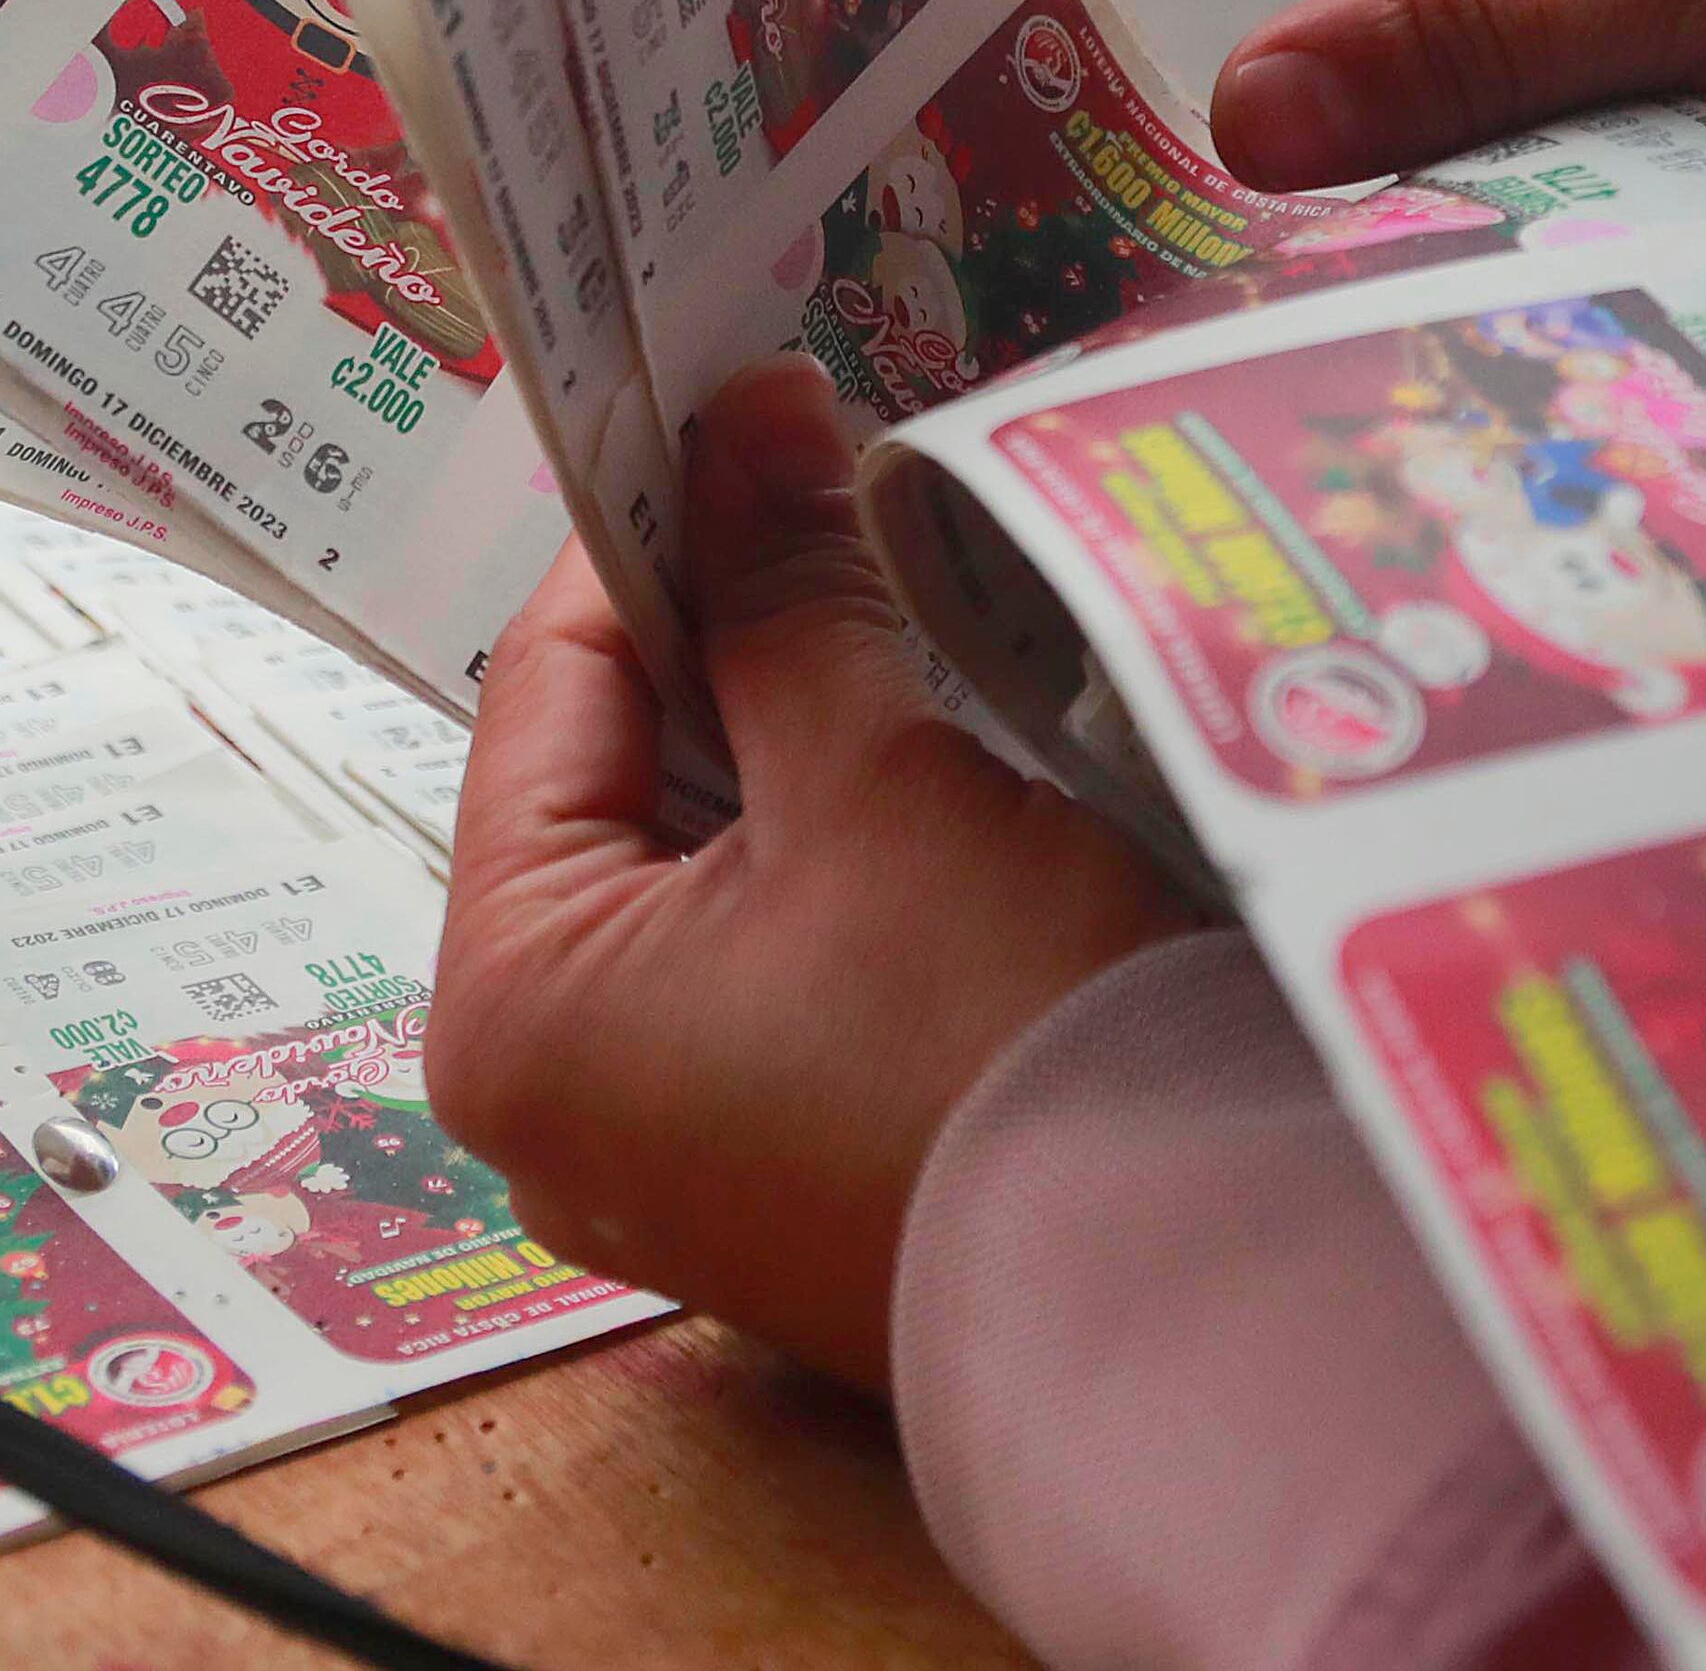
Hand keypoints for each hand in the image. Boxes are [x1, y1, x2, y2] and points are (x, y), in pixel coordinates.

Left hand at [428, 364, 1190, 1394]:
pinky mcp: (785, 1173)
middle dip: (734, 636)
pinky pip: (777, 961)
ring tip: (901, 620)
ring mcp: (669, 1153)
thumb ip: (785, 589)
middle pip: (620, 781)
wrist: (1195, 1296)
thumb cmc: (999, 1043)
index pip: (544, 688)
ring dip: (801, 738)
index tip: (738, 410)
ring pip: (709, 866)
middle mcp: (553, 1104)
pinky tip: (936, 773)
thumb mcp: (875, 776)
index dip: (651, 532)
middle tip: (836, 497)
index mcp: (510, 1007)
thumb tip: (743, 419)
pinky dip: (845, 857)